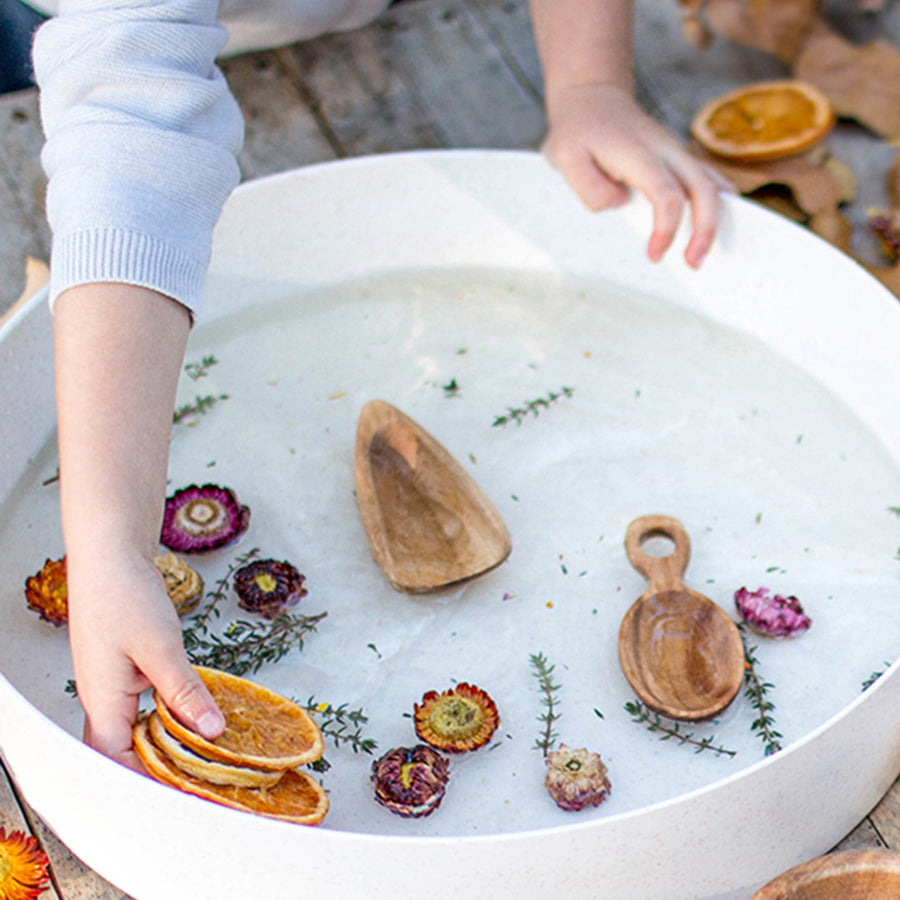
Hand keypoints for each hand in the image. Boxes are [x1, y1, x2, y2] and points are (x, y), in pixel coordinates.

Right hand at [66, 546, 224, 769]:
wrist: (112, 556)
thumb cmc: (124, 595)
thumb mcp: (161, 646)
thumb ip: (184, 691)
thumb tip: (211, 731)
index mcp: (101, 702)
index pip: (118, 764)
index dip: (148, 783)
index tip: (185, 794)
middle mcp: (103, 700)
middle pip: (125, 754)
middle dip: (159, 769)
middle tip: (202, 778)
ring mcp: (113, 686)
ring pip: (138, 731)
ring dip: (167, 743)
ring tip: (205, 755)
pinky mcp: (127, 672)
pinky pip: (146, 707)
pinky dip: (170, 716)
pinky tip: (196, 715)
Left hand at [541, 83, 732, 267]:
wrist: (592, 96)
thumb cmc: (577, 130)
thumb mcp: (564, 158)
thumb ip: (590, 187)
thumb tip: (621, 203)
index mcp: (638, 154)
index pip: (666, 195)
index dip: (666, 229)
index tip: (655, 255)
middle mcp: (665, 150)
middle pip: (703, 189)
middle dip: (705, 230)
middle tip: (694, 263)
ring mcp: (675, 152)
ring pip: (711, 183)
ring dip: (714, 220)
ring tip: (702, 253)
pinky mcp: (676, 157)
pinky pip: (707, 178)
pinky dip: (717, 202)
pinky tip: (722, 223)